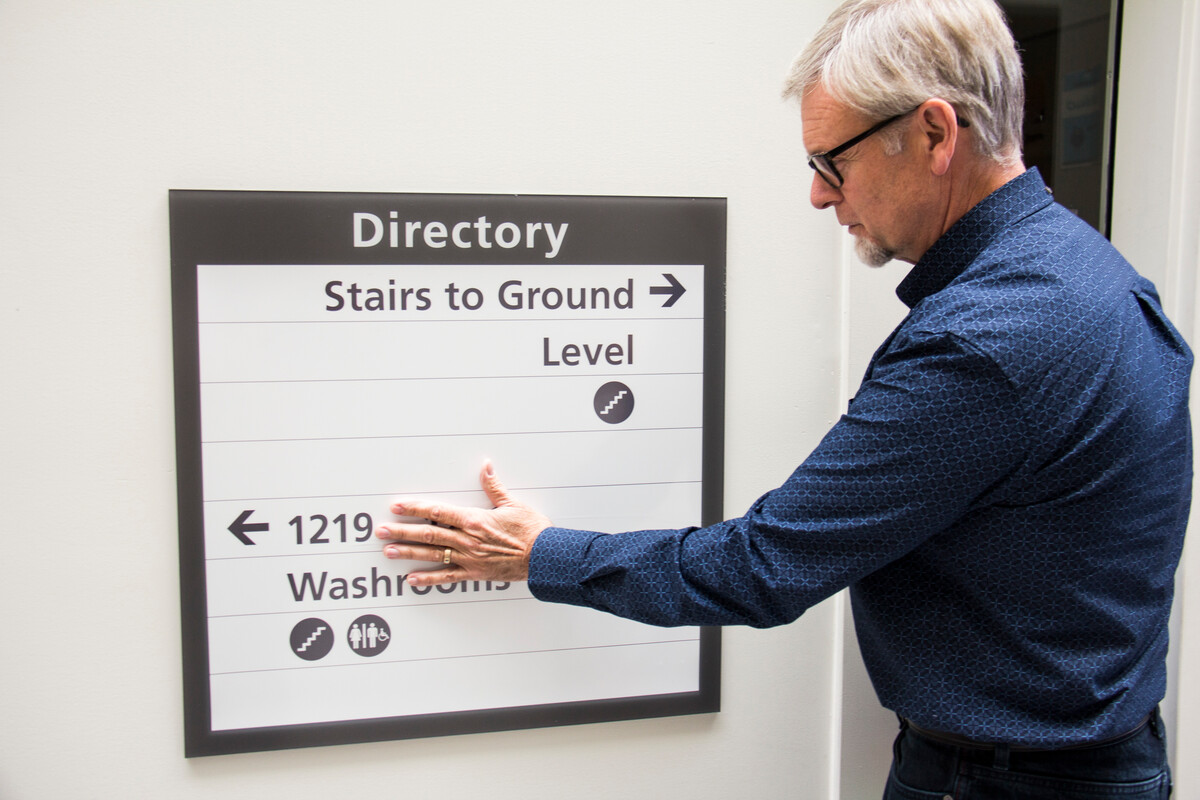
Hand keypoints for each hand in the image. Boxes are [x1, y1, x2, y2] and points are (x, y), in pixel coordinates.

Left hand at [374, 461, 550, 586]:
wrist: (544, 557)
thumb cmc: (531, 531)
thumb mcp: (513, 504)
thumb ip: (494, 487)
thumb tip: (486, 467)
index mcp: (474, 520)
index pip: (438, 511)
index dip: (415, 508)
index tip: (398, 506)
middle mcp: (467, 540)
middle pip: (428, 533)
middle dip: (402, 531)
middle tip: (381, 530)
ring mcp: (469, 558)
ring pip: (432, 554)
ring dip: (408, 552)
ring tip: (388, 551)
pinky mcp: (474, 573)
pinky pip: (447, 576)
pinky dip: (428, 578)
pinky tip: (412, 578)